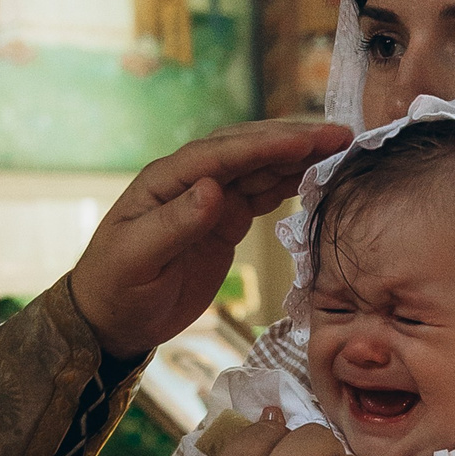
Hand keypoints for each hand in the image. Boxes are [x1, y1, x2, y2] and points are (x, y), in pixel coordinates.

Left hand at [69, 119, 351, 356]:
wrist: (113, 320)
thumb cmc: (116, 288)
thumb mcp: (137, 258)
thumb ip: (174, 224)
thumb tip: (213, 189)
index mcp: (166, 179)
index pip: (222, 154)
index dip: (266, 145)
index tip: (306, 141)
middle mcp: (191, 181)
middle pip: (248, 149)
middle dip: (293, 140)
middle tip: (341, 135)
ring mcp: (210, 200)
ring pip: (261, 168)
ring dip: (299, 157)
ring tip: (342, 149)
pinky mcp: (224, 222)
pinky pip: (263, 195)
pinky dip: (291, 184)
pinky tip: (318, 177)